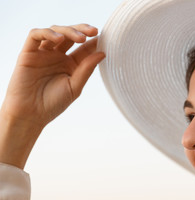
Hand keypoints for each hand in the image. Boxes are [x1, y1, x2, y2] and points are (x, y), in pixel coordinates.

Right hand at [0, 24, 104, 168]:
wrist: (30, 115)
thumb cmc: (53, 103)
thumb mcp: (74, 87)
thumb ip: (86, 69)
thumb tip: (102, 53)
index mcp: (71, 64)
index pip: (84, 48)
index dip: (94, 41)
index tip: (106, 38)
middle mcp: (58, 56)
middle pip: (71, 36)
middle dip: (83, 30)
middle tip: (94, 31)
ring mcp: (43, 53)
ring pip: (56, 32)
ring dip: (69, 31)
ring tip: (80, 38)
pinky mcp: (28, 53)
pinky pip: (35, 35)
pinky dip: (47, 33)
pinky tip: (59, 39)